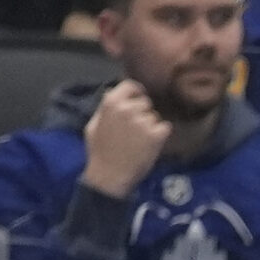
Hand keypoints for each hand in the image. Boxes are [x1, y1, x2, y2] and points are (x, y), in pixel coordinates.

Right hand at [80, 79, 169, 199]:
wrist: (110, 175)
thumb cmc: (99, 151)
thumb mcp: (94, 124)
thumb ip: (105, 107)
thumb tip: (113, 92)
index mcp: (111, 103)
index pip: (130, 85)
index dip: (137, 92)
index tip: (139, 99)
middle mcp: (128, 108)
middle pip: (145, 103)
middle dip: (142, 113)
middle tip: (135, 130)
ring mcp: (143, 121)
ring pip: (155, 117)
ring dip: (151, 126)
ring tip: (139, 140)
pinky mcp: (156, 135)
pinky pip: (165, 127)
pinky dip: (161, 134)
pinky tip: (151, 144)